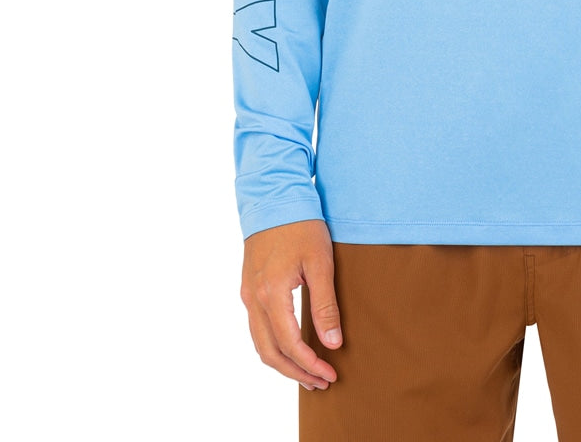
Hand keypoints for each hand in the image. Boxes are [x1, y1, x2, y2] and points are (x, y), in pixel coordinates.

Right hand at [240, 219, 342, 390]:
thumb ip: (325, 305)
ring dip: (283, 362)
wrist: (274, 197)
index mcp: (272, 293)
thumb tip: (332, 343)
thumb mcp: (320, 262)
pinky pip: (257, 327)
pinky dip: (273, 345)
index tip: (330, 373)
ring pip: (260, 343)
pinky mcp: (249, 287)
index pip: (289, 344)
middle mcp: (254, 298)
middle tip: (321, 381)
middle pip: (269, 352)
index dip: (310, 364)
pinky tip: (292, 347)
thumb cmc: (301, 225)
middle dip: (295, 372)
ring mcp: (248, 293)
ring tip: (308, 372)